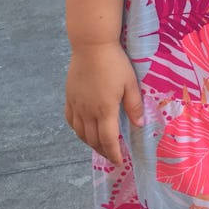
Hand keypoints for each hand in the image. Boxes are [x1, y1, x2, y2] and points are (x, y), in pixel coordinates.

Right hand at [65, 42, 143, 164]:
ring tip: (99, 145)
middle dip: (103, 150)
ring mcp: (77, 104)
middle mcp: (88, 111)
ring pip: (80, 133)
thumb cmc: (115, 62)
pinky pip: (71, 120)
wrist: (92, 46)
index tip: (120, 162)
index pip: (108, 140)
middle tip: (112, 155)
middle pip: (93, 139)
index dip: (114, 153)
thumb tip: (139, 124)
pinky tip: (83, 129)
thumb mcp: (130, 82)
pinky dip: (77, 130)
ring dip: (90, 142)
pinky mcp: (69, 97)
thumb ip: (134, 105)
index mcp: (105, 109)